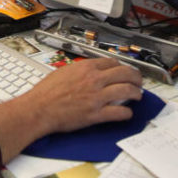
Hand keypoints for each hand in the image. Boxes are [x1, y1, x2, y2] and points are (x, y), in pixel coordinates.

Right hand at [0, 57, 143, 162]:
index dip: (122, 67)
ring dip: (136, 93)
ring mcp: (97, 97)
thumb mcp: (63, 72)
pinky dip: (127, 113)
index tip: (124, 71)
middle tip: (138, 82)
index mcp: (86, 68)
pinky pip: (119, 112)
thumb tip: (87, 72)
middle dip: (136, 77)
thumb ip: (79, 71)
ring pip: (127, 91)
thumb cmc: (46, 92)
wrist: (39, 109)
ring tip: (138, 96)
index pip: (113, 63)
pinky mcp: (96, 114)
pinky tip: (127, 113)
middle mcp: (94, 80)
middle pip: (125, 74)